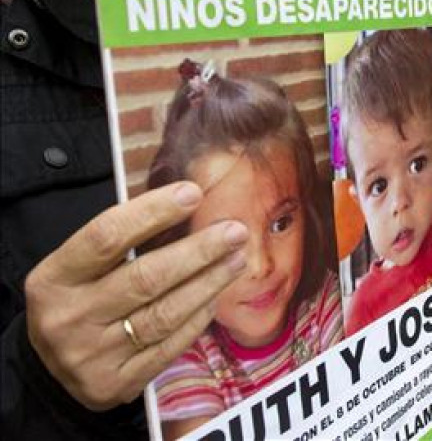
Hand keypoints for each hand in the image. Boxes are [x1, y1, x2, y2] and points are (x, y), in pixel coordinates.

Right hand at [25, 182, 247, 410]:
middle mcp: (69, 318)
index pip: (106, 237)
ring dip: (208, 282)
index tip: (192, 194)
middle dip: (198, 251)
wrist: (48, 373)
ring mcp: (92, 355)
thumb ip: (120, 242)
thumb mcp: (76, 269)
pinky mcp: (116, 384)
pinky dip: (197, 318)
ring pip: (164, 313)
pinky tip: (216, 296)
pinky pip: (170, 346)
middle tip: (235, 231)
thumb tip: (184, 202)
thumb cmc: (75, 302)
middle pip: (145, 277)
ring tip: (237, 259)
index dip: (153, 212)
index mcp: (53, 279)